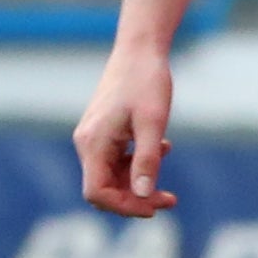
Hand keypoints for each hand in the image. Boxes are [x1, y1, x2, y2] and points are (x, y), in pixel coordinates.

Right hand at [75, 46, 178, 217]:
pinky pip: (116, 159)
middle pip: (104, 188)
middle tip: (170, 199)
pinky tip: (162, 148)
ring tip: (167, 176)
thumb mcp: (153, 122)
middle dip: (135, 198)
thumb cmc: (147, 82)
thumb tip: (143, 196)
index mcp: (93, 144)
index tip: (155, 207)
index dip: (124, 206)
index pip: (96, 193)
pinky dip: (137, 162)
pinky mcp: (105, 131)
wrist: (140, 49)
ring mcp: (94, 137)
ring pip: (112, 175)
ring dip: (138, 182)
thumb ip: (147, 160)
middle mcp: (87, 143)